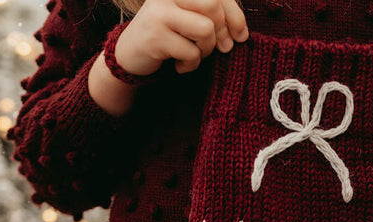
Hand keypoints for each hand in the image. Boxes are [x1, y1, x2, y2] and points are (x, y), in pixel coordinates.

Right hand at [115, 0, 248, 77]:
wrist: (130, 54)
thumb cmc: (168, 37)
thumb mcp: (190, 21)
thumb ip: (214, 19)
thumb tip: (242, 34)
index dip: (235, 15)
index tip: (241, 36)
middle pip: (213, 6)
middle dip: (222, 33)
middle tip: (219, 49)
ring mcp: (160, 12)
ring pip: (205, 29)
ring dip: (206, 50)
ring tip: (194, 55)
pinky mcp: (155, 35)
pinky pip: (191, 53)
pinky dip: (190, 65)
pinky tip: (179, 65)